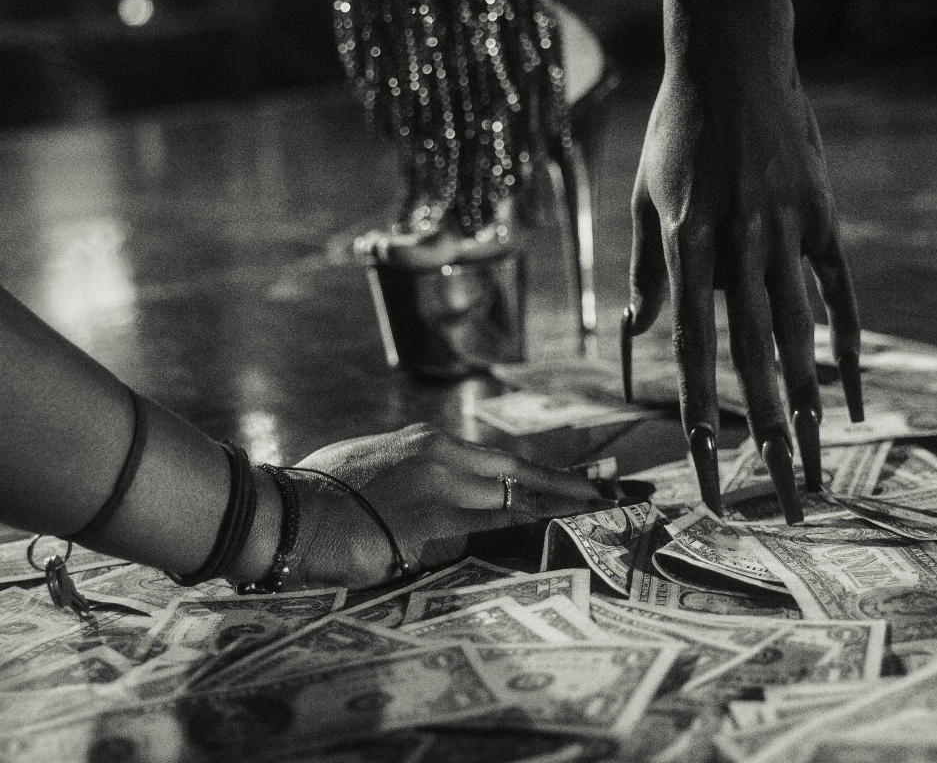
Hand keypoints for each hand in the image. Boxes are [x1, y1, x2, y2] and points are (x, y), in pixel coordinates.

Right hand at [289, 424, 610, 588]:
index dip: (544, 471)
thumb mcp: (374, 467)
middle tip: (612, 492)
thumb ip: (414, 475)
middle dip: (569, 484)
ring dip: (557, 508)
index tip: (580, 478)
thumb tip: (434, 495)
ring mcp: (437, 489)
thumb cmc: (318, 495)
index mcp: (428, 442)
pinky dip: (519, 533)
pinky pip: (483, 532)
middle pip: (520, 473)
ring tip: (597, 513)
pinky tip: (550, 536)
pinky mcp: (427, 523)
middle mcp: (440, 458)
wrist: (282, 513)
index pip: (501, 459)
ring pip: (511, 501)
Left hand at [626, 55, 862, 521]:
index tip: (706, 468)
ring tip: (815, 458)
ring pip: (800, 332)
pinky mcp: (823, 216)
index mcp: (686, 241)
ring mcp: (787, 228)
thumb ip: (645, 270)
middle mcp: (738, 241)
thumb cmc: (678, 128)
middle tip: (782, 491)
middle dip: (766, 430)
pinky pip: (839, 292)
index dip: (698, 413)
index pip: (691, 348)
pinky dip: (846, 345)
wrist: (733, 53)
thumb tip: (639, 337)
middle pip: (754, 355)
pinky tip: (851, 396)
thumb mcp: (644, 194)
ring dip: (808, 401)